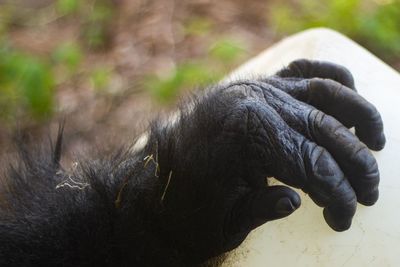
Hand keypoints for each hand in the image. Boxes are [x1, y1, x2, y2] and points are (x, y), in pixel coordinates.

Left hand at [153, 59, 384, 263]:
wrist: (151, 183)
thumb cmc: (181, 209)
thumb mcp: (221, 224)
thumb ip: (261, 208)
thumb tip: (300, 199)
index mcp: (240, 138)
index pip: (311, 164)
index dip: (337, 194)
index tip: (342, 218)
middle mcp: (250, 103)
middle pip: (324, 130)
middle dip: (355, 164)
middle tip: (368, 194)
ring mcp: (253, 89)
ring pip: (324, 92)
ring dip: (358, 117)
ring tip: (376, 144)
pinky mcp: (254, 86)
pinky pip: (302, 72)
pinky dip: (331, 80)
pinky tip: (348, 95)